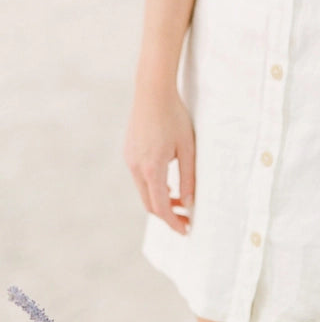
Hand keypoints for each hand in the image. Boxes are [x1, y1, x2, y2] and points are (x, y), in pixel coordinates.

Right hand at [124, 87, 194, 234]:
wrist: (152, 90)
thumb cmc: (174, 117)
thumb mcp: (188, 150)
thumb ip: (189, 179)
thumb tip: (189, 203)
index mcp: (151, 168)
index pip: (161, 207)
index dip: (173, 222)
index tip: (186, 231)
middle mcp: (136, 167)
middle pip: (150, 204)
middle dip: (168, 216)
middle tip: (186, 220)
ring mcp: (129, 160)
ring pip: (144, 192)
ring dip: (161, 202)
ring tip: (181, 203)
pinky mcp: (129, 153)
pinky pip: (141, 180)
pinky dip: (154, 189)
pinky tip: (169, 187)